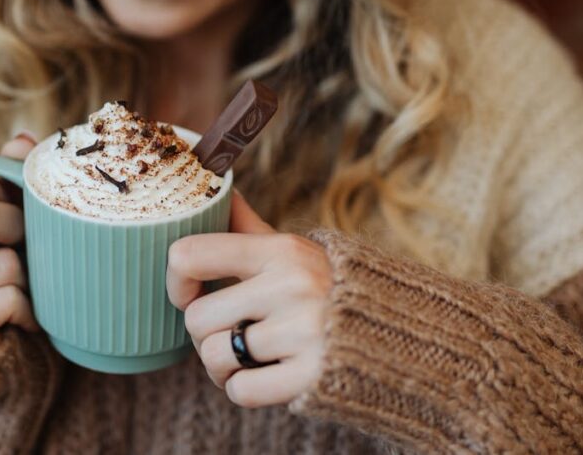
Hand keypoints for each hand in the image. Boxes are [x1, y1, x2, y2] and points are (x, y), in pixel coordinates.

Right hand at [0, 133, 39, 360]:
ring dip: (27, 277)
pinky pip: (8, 301)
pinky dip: (27, 309)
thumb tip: (23, 141)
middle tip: (27, 244)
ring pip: (3, 264)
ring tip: (21, 287)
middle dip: (17, 226)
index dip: (4, 189)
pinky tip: (18, 316)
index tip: (18, 209)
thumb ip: (5, 179)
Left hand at [166, 192, 332, 407]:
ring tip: (248, 360)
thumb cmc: (332, 291)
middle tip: (232, 335)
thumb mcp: (297, 252)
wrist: (407, 337)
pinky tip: (267, 378)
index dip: (176, 281)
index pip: (190, 255)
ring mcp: (303, 332)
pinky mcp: (311, 376)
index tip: (188, 294)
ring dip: (222, 368)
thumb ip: (250, 228)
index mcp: (280, 250)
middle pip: (196, 319)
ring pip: (214, 357)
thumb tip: (219, 191)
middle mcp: (290, 286)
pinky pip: (240, 391)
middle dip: (206, 335)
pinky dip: (244, 390)